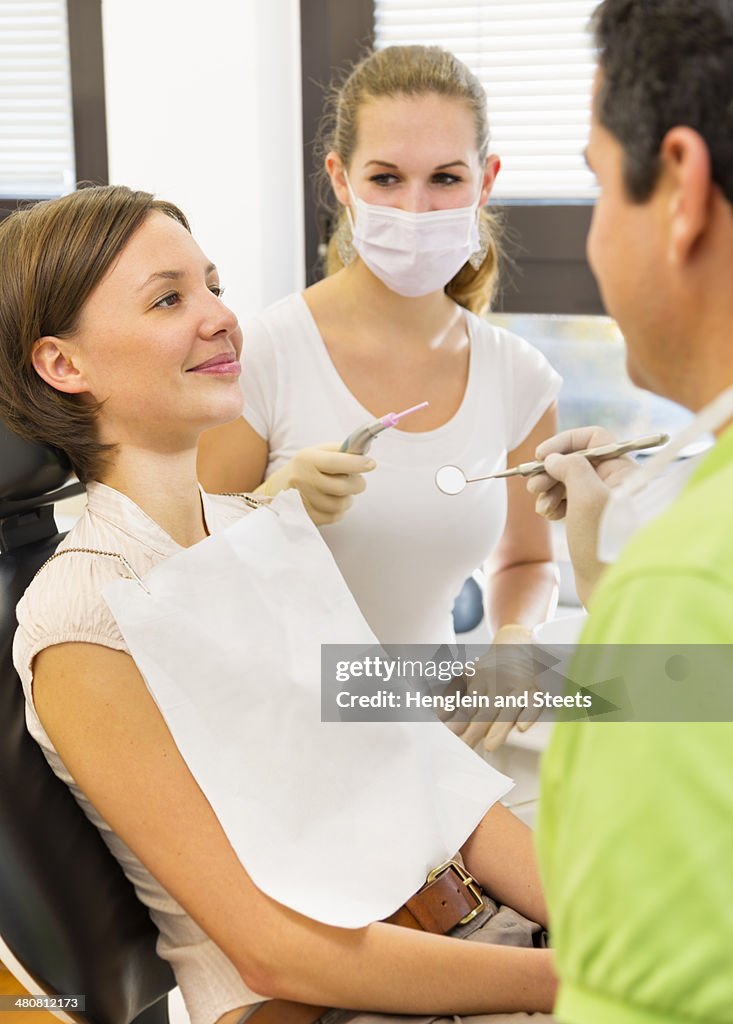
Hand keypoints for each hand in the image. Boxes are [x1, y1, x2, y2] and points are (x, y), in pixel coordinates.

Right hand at [255, 443, 375, 524]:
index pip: (336, 462)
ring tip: (340, 491)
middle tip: (356, 480)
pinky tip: (331, 502)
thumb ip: (341, 450)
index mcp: (307, 459)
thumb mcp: (317, 452)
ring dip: (348, 498)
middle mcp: (303, 480)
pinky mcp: (306, 517)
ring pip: (341, 504)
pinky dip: (339, 510)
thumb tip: (365, 452)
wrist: (277, 489)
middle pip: (343, 487)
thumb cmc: (306, 467)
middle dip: (358, 483)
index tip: (371, 464)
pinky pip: (335, 516)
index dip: (357, 464)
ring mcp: (303, 501)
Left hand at [443, 626, 540, 752]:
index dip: (460, 720)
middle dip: (476, 730)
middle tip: (465, 747)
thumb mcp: (468, 675)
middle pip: (486, 710)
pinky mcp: (536, 692)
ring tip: (489, 745)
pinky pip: (534, 704)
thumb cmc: (489, 668)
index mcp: (479, 678)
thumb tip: (438, 715)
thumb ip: (452, 695)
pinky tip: (521, 728)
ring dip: (499, 728)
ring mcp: (518, 687)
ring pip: (509, 710)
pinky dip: (528, 715)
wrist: (519, 644)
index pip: (468, 704)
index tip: (451, 736)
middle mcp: (498, 682)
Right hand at [526, 427, 639, 604]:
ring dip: (550, 489)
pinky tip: (550, 515)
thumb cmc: (604, 540)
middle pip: (578, 460)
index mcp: (623, 471)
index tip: (542, 456)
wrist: (608, 584)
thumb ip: (571, 467)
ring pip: (570, 482)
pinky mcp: (592, 520)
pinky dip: (555, 505)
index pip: (595, 439)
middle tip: (533, 485)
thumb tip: (555, 459)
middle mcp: (616, 483)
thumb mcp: (587, 496)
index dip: (566, 443)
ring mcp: (603, 502)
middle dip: (552, 470)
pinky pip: (568, 502)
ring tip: (542, 506)